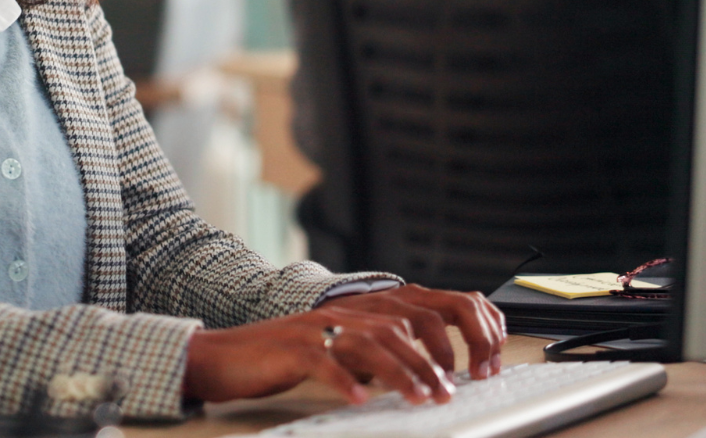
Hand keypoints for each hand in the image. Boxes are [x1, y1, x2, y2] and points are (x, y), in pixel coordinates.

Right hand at [181, 285, 505, 406]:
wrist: (226, 354)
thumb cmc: (284, 357)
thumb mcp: (340, 348)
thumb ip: (376, 349)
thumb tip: (422, 370)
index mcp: (361, 309)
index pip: (425, 305)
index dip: (456, 331)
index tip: (479, 364)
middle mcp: (345, 311)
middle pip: (407, 322)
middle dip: (438, 356)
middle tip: (451, 389)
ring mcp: (318, 327)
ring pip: (373, 341)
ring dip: (404, 371)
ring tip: (422, 398)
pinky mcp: (293, 348)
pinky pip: (326, 361)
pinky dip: (346, 381)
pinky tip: (361, 399)